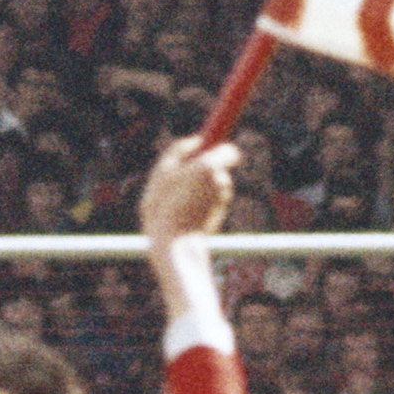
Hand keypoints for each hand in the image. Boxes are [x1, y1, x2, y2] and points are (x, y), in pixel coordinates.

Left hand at [138, 132, 237, 248]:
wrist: (174, 253)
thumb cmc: (187, 206)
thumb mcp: (206, 170)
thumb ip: (220, 156)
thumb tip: (233, 152)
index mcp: (160, 176)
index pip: (179, 150)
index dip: (201, 142)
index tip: (220, 140)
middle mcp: (162, 194)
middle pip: (191, 172)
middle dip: (213, 170)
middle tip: (227, 169)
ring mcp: (172, 215)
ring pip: (203, 195)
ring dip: (216, 193)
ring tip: (217, 203)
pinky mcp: (183, 233)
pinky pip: (205, 217)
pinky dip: (213, 215)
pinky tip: (210, 225)